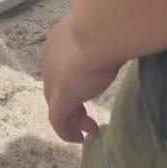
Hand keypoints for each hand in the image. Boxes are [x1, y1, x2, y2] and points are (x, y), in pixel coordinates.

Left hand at [42, 15, 119, 142]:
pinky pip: (57, 121)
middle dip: (71, 102)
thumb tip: (117, 40)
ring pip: (56, 105)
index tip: (87, 90)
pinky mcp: (59, 99)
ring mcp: (53, 80)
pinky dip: (65, 131)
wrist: (96, 33)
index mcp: (57, 43)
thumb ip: (102, 41)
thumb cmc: (104, 29)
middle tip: (88, 115)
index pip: (59, 67)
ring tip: (89, 129)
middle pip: (55, 87)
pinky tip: (79, 138)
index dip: (71, 81)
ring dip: (72, 118)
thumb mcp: (100, 35)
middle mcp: (50, 61)